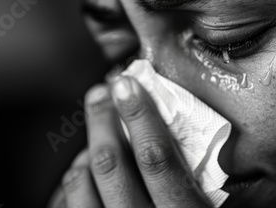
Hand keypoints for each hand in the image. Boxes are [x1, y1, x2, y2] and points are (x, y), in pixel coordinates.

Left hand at [48, 76, 210, 207]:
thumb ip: (203, 191)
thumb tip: (176, 139)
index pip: (157, 160)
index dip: (139, 117)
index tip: (128, 84)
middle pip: (111, 167)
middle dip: (102, 122)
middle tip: (99, 93)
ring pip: (82, 190)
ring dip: (83, 153)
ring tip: (92, 134)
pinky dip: (72, 187)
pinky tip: (79, 173)